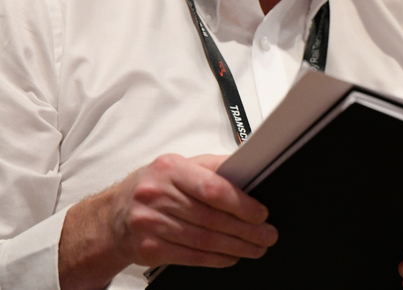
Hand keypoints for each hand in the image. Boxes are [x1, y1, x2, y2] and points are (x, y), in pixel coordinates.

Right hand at [58, 153, 277, 289]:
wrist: (113, 215)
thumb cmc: (153, 186)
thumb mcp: (181, 166)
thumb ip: (214, 166)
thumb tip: (249, 166)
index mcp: (170, 169)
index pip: (213, 188)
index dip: (241, 204)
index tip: (261, 213)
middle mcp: (157, 195)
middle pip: (211, 217)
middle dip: (246, 230)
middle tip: (267, 234)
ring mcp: (150, 224)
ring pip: (203, 240)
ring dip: (236, 246)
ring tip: (256, 247)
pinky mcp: (148, 249)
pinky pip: (190, 256)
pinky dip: (215, 258)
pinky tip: (231, 256)